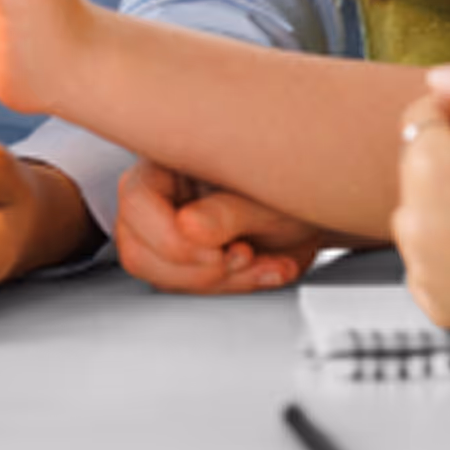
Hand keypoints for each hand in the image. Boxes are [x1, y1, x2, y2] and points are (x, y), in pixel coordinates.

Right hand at [115, 158, 325, 294]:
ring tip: (259, 262)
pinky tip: (262, 269)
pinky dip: (231, 289)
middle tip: (243, 257)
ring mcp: (164, 227)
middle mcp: (158, 193)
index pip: (135, 202)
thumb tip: (187, 227)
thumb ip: (229, 211)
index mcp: (169, 160)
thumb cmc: (291, 188)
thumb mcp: (269, 196)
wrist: (314, 207)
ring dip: (218, 282)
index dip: (172, 240)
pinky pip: (185, 289)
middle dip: (198, 269)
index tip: (219, 252)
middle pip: (137, 248)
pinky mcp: (181, 259)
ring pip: (157, 275)